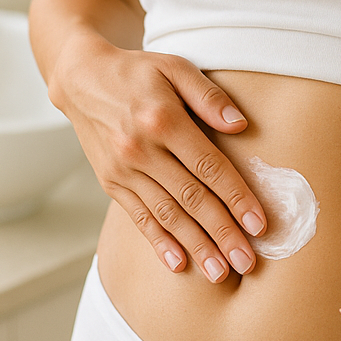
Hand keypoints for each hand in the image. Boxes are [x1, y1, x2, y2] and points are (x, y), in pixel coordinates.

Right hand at [50, 33, 266, 281]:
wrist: (81, 78)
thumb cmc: (138, 71)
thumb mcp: (175, 67)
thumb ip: (209, 96)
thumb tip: (240, 124)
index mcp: (163, 120)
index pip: (209, 167)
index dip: (237, 197)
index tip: (260, 224)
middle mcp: (141, 150)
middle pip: (191, 199)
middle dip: (222, 233)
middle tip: (248, 262)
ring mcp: (123, 170)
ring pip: (167, 215)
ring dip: (196, 246)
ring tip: (221, 272)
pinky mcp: (111, 182)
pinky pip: (139, 217)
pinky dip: (159, 242)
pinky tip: (179, 263)